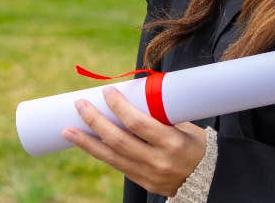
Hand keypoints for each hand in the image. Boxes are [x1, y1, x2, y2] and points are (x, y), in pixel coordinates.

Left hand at [64, 86, 207, 196]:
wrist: (206, 179)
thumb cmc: (197, 145)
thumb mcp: (185, 127)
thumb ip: (160, 115)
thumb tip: (134, 92)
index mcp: (172, 142)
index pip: (138, 123)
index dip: (119, 106)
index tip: (106, 92)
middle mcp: (158, 161)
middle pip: (118, 140)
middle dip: (95, 121)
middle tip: (80, 105)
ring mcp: (148, 174)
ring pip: (110, 157)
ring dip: (86, 142)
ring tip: (67, 130)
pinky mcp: (141, 182)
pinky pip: (116, 165)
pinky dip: (99, 153)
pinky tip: (86, 143)